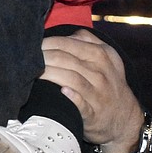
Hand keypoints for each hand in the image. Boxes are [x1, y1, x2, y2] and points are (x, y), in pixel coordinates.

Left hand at [40, 29, 144, 152]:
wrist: (125, 119)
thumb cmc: (107, 83)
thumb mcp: (107, 58)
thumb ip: (88, 41)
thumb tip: (68, 34)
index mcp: (102, 55)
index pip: (70, 44)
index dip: (49, 43)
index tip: (33, 45)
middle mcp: (102, 73)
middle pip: (67, 60)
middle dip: (44, 57)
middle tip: (26, 58)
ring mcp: (99, 94)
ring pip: (71, 78)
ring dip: (49, 74)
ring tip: (32, 72)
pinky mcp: (94, 114)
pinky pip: (82, 103)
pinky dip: (72, 96)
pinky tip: (61, 91)